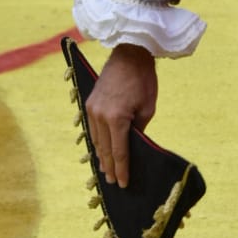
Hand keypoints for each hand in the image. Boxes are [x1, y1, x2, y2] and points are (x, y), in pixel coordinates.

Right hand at [85, 43, 157, 186]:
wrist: (129, 54)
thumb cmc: (144, 80)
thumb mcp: (148, 108)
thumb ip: (139, 129)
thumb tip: (133, 145)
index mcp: (117, 118)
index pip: (119, 152)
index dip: (122, 169)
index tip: (123, 183)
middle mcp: (100, 116)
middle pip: (104, 149)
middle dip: (110, 167)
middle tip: (113, 182)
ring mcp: (92, 109)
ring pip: (96, 140)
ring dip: (101, 157)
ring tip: (106, 171)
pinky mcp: (89, 103)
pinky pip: (92, 129)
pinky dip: (96, 142)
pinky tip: (100, 151)